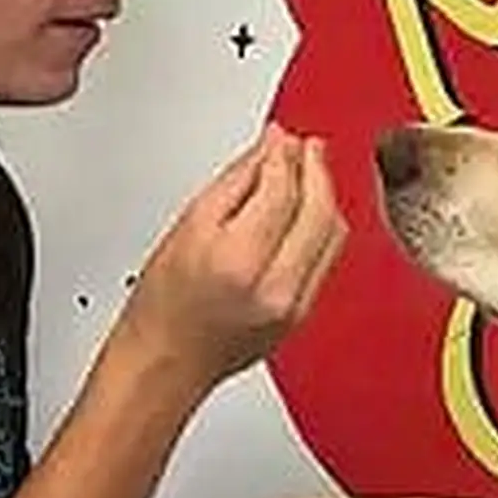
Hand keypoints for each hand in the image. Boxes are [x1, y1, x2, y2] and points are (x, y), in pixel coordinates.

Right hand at [116, 127, 346, 384]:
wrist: (167, 360)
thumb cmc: (164, 303)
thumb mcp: (188, 226)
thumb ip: (236, 182)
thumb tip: (267, 149)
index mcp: (240, 261)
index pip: (283, 191)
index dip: (285, 155)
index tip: (280, 136)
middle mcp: (276, 287)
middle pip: (320, 211)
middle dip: (316, 170)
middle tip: (305, 147)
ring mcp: (294, 305)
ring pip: (333, 235)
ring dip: (324, 196)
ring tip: (306, 172)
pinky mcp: (303, 315)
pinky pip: (327, 260)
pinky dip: (320, 228)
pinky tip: (305, 212)